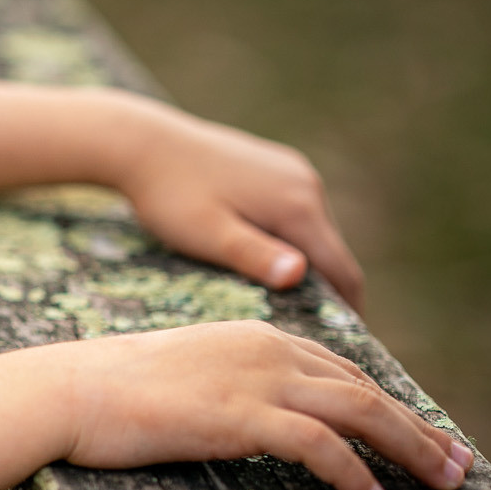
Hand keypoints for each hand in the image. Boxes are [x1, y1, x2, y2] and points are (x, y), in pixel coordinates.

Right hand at [59, 321, 469, 489]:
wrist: (66, 389)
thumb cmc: (108, 391)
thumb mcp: (182, 377)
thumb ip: (226, 387)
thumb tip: (243, 419)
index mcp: (255, 336)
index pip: (339, 370)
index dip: (386, 403)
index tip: (417, 434)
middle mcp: (267, 349)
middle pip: (364, 388)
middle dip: (417, 427)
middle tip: (456, 464)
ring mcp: (256, 380)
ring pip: (360, 410)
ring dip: (410, 447)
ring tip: (441, 482)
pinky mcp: (240, 416)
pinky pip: (319, 445)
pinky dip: (353, 472)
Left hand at [114, 102, 365, 309]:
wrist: (143, 143)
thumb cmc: (170, 195)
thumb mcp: (208, 234)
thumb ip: (253, 255)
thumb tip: (299, 274)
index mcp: (297, 205)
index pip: (342, 270)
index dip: (347, 311)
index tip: (341, 345)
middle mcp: (305, 183)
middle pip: (331, 251)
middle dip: (327, 290)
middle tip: (311, 331)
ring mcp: (292, 171)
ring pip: (312, 231)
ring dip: (306, 263)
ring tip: (288, 301)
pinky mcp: (275, 165)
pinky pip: (294, 211)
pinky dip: (289, 238)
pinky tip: (265, 258)